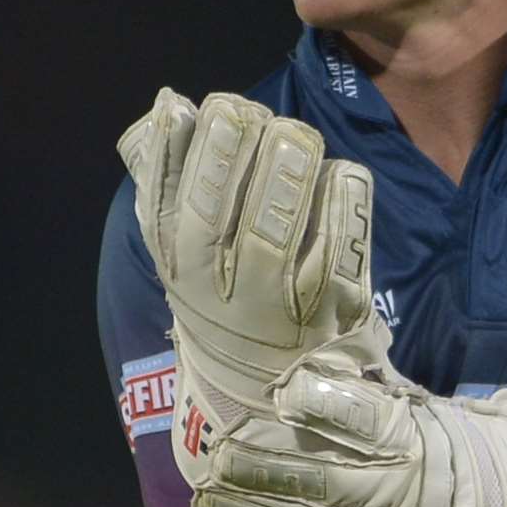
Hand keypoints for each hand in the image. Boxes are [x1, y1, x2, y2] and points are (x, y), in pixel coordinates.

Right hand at [117, 88, 401, 489]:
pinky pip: (335, 253)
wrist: (271, 402)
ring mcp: (273, 306)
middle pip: (212, 217)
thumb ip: (172, 179)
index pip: (162, 204)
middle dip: (226, 155)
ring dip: (284, 176)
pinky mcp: (329, 312)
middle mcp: (216, 290)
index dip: (176, 150)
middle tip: (246, 109)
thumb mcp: (187, 251)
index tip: (190, 106)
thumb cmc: (227, 298)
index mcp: (177, 267)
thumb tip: (168, 104)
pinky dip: (341, 208)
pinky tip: (344, 172)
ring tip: (295, 134)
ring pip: (272, 235)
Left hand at [192, 349, 506, 506]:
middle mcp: (393, 493)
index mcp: (413, 444)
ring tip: (206, 500)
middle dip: (255, 467)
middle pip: (311, 479)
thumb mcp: (437, 411)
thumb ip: (373, 398)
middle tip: (216, 453)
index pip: (359, 416)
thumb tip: (305, 377)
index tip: (279, 390)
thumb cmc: (467, 459)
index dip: (315, 401)